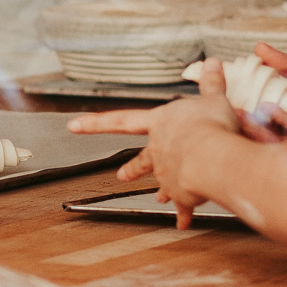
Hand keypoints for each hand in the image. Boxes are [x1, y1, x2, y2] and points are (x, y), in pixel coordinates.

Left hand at [68, 59, 240, 224]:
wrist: (212, 157)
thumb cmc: (210, 125)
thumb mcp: (213, 99)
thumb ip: (212, 83)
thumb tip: (214, 62)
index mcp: (159, 124)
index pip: (120, 121)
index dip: (94, 123)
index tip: (73, 126)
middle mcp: (158, 150)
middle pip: (140, 160)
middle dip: (132, 169)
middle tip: (122, 176)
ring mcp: (167, 174)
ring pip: (161, 184)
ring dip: (163, 192)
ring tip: (161, 199)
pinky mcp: (182, 195)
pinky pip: (183, 207)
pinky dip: (183, 215)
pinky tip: (183, 223)